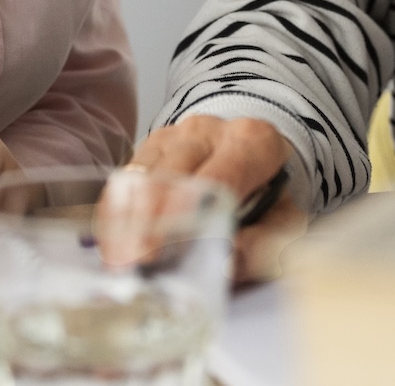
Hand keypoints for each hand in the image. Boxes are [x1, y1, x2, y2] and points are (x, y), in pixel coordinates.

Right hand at [133, 116, 307, 282]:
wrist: (250, 161)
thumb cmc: (266, 197)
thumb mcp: (282, 224)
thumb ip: (262, 246)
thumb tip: (228, 264)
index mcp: (253, 142)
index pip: (219, 177)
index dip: (189, 214)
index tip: (166, 248)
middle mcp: (211, 130)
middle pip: (174, 173)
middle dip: (152, 219)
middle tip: (136, 259)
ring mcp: (176, 133)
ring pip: (145, 172)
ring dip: (129, 218)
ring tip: (118, 257)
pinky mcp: (150, 144)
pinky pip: (128, 176)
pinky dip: (118, 209)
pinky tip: (112, 240)